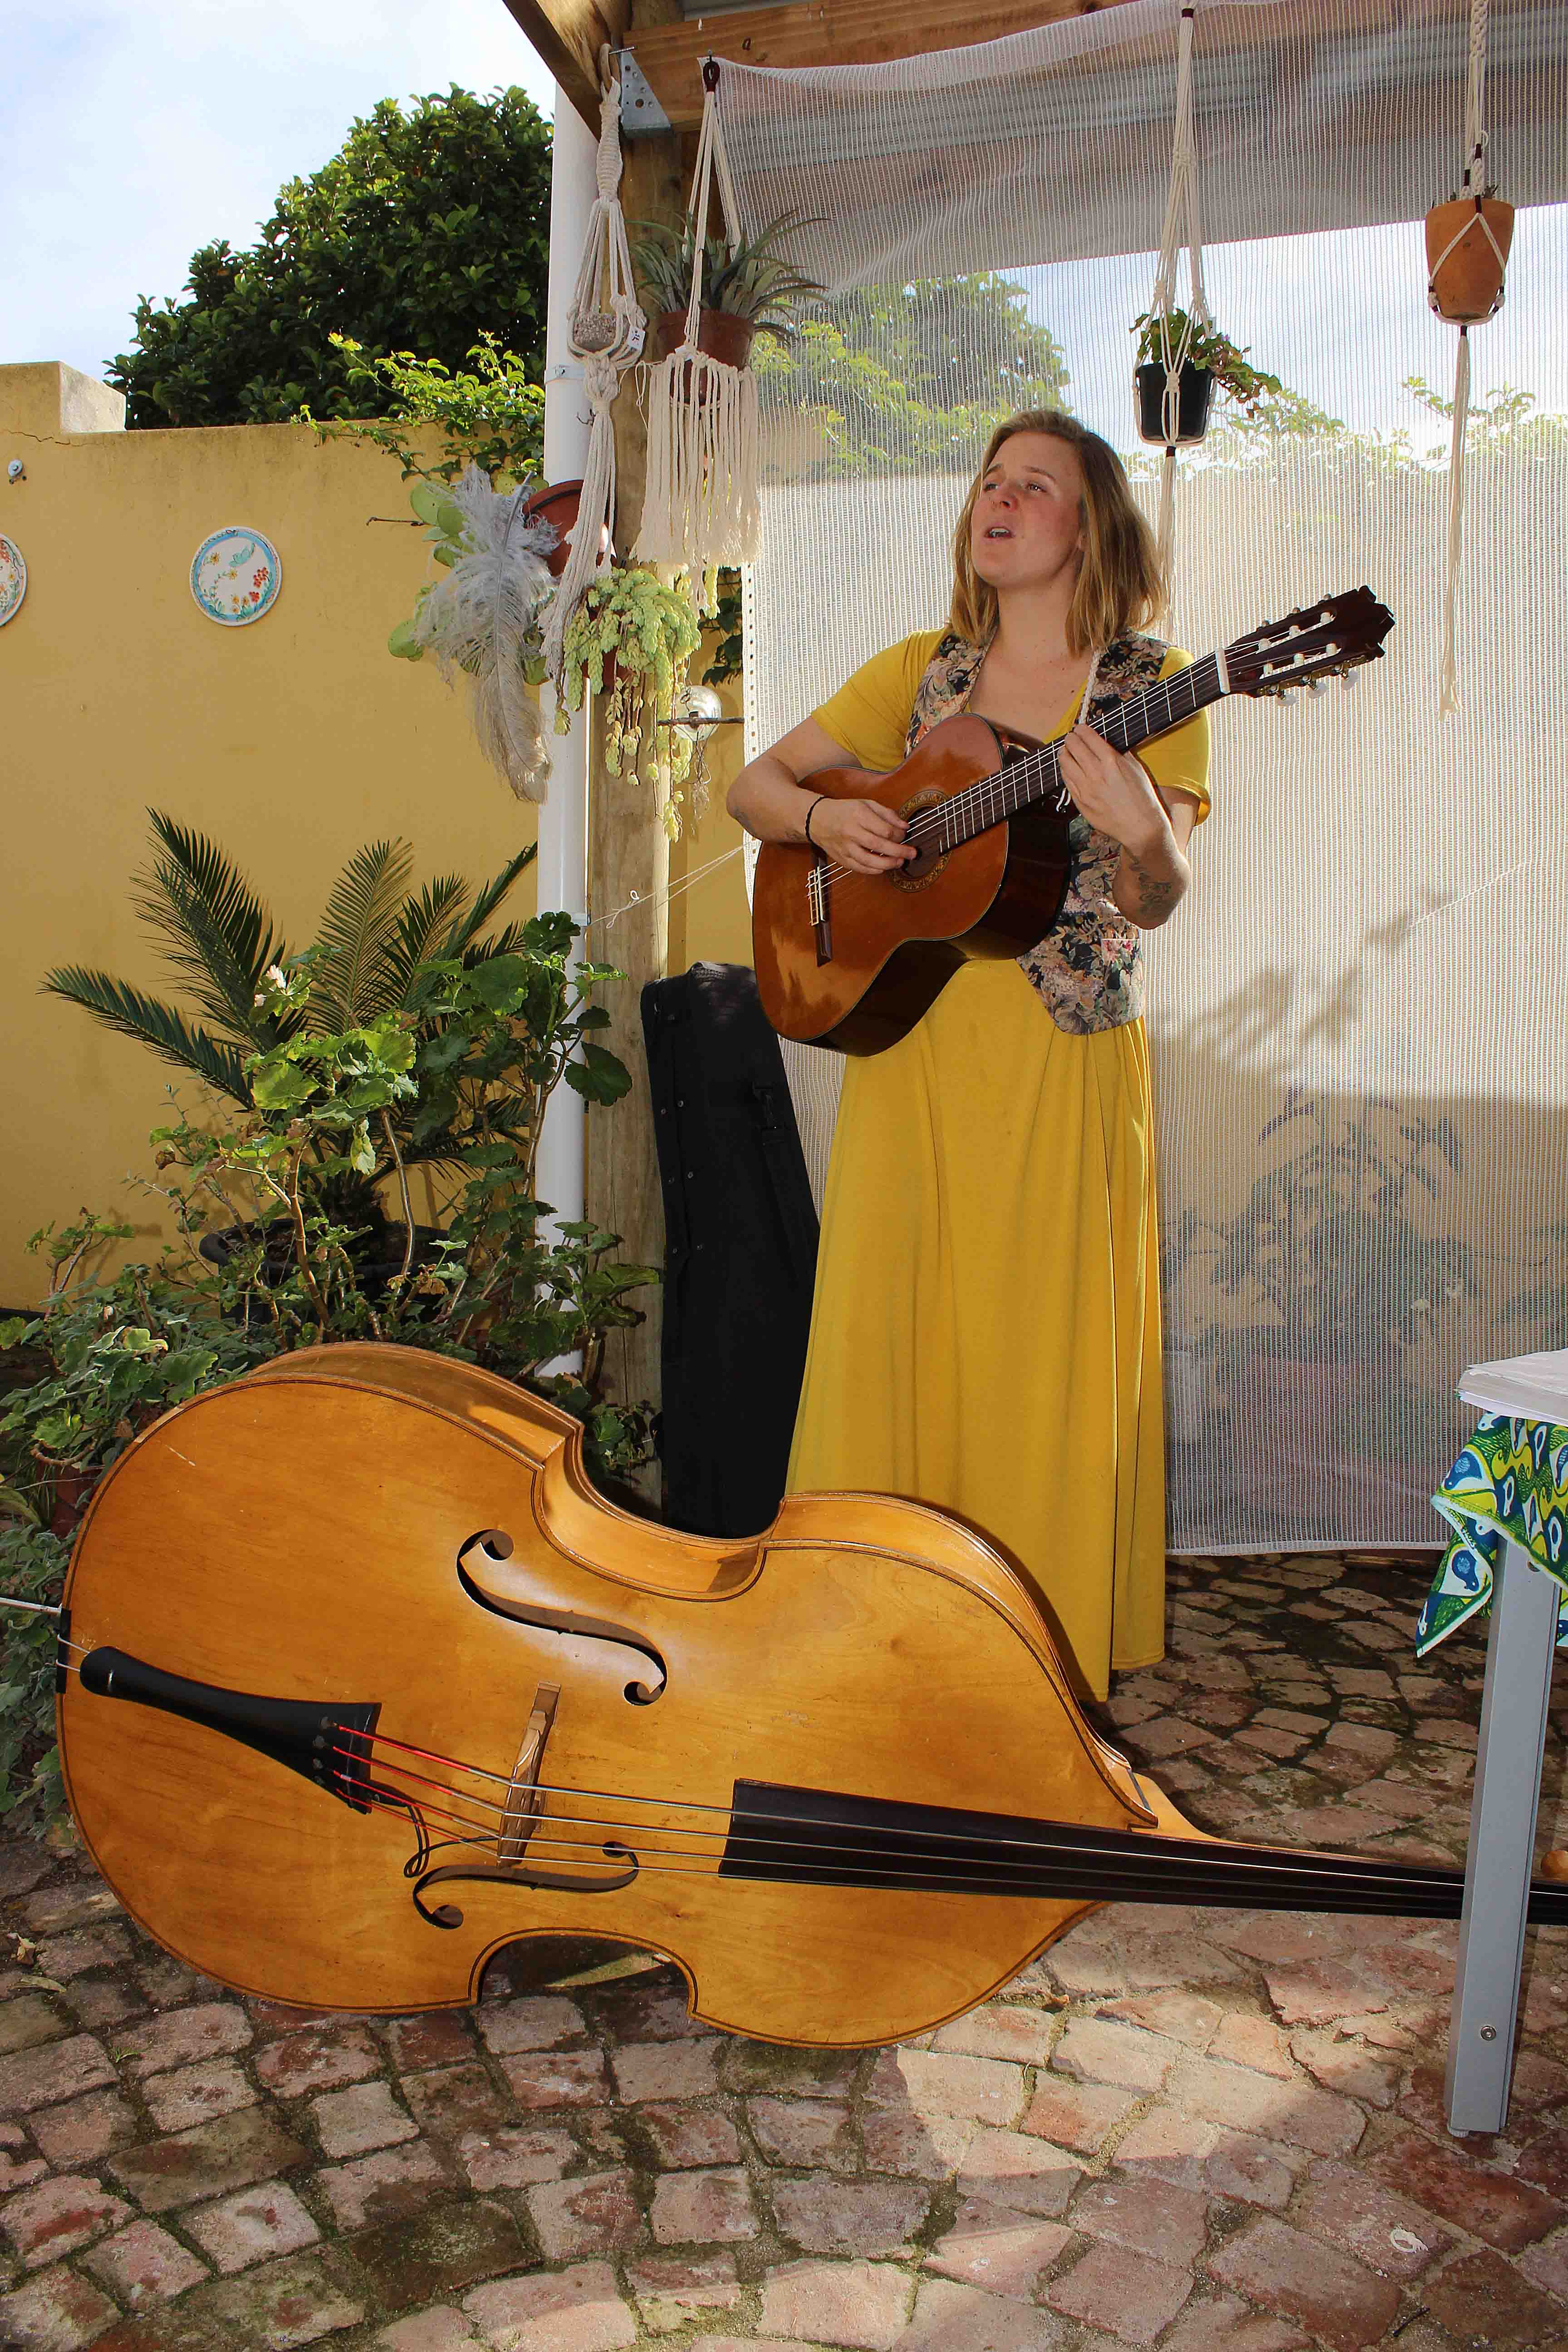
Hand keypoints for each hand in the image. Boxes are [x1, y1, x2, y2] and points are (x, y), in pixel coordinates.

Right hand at [807, 795, 915, 875]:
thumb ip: (887, 814)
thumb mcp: (866, 804)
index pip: (884, 829)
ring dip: (887, 864)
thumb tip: (905, 826)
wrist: (818, 819)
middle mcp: (851, 831)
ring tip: (899, 862)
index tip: (904, 835)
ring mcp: (845, 847)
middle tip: (912, 854)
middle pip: (879, 845)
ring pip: (868, 860)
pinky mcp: (841, 858)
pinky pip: (859, 868)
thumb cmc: (845, 811)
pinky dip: (872, 870)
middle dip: (899, 851)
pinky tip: (883, 868)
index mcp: (859, 815)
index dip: (899, 835)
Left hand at [1057, 725, 1169, 857]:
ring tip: (1066, 751)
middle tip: (1071, 738)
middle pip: (1073, 747)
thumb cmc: (1142, 797)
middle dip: (1070, 739)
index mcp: (1111, 761)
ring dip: (1064, 754)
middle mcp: (1096, 773)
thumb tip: (1105, 742)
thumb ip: (1119, 753)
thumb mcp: (1135, 768)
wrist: (1140, 826)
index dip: (1081, 730)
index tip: (1080, 728)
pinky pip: (1066, 782)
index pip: (1088, 737)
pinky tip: (1068, 769)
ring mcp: (1086, 789)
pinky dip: (1065, 772)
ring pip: (1065, 763)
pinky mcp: (1081, 802)